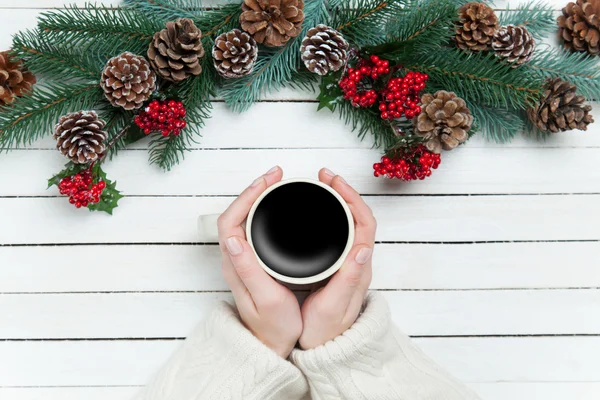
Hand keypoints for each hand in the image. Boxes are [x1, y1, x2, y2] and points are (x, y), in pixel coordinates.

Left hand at [217, 166, 301, 357]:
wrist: (271, 344)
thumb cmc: (273, 326)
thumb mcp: (265, 299)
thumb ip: (249, 270)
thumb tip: (234, 239)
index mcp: (235, 265)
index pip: (230, 220)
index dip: (247, 196)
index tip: (268, 182)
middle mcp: (234, 259)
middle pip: (234, 213)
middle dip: (254, 189)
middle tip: (276, 175)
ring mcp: (242, 259)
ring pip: (242, 218)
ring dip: (257, 197)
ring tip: (276, 183)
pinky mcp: (251, 261)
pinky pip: (251, 227)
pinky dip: (262, 210)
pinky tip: (275, 207)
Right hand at [298, 168, 375, 349]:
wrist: (326, 349)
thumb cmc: (327, 330)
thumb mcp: (335, 306)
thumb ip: (349, 278)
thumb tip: (363, 248)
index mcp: (360, 267)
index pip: (364, 222)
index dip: (351, 197)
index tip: (332, 182)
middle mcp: (358, 262)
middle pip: (359, 216)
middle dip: (344, 191)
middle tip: (324, 176)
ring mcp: (349, 263)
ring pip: (351, 223)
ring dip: (339, 201)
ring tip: (322, 186)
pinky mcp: (338, 265)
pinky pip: (341, 232)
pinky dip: (332, 215)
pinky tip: (317, 212)